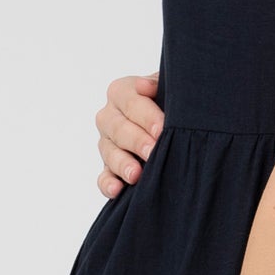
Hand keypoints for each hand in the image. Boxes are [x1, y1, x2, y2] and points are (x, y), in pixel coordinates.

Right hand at [96, 70, 163, 197]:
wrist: (169, 118)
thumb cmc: (171, 100)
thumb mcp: (169, 87)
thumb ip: (160, 84)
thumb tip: (147, 87)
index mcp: (121, 92)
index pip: (131, 102)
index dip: (147, 116)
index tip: (162, 129)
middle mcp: (110, 116)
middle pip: (119, 128)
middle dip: (137, 141)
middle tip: (153, 151)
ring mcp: (107, 143)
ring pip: (109, 152)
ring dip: (122, 164)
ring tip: (136, 174)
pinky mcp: (108, 167)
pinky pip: (103, 177)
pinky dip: (108, 184)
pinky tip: (117, 191)